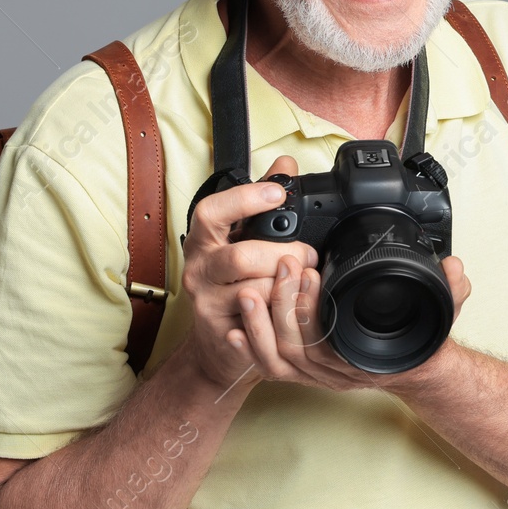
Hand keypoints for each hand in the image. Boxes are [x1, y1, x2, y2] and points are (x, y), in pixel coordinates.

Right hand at [180, 155, 317, 392]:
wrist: (218, 344)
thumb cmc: (233, 283)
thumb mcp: (243, 239)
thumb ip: (262, 203)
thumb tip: (285, 164)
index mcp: (204, 240)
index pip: (211, 212)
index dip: (244, 199)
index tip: (278, 193)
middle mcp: (198, 270)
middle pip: (242, 257)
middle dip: (284, 255)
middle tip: (309, 256)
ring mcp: (206, 304)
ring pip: (256, 291)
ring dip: (288, 287)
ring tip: (302, 284)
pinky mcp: (221, 334)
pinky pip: (261, 323)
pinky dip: (284, 314)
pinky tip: (293, 309)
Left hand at [238, 249, 473, 394]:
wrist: (417, 368)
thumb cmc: (422, 340)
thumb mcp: (444, 312)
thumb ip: (451, 290)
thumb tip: (455, 270)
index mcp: (365, 357)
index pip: (330, 339)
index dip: (313, 309)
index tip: (310, 272)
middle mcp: (339, 371)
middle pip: (297, 347)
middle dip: (283, 306)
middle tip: (282, 266)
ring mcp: (318, 375)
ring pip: (278, 361)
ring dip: (260, 327)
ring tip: (251, 292)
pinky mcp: (305, 371)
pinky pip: (270, 369)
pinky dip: (250, 350)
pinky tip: (234, 329)